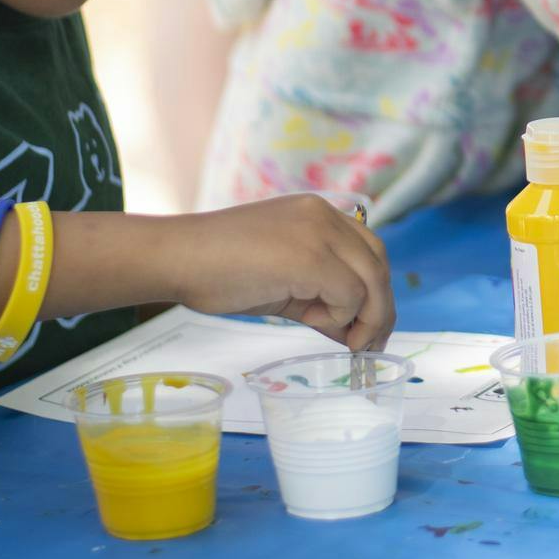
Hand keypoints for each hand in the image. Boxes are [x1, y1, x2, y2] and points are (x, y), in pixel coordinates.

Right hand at [163, 195, 395, 350]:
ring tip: (349, 343)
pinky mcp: (310, 257)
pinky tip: (310, 320)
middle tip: (371, 346)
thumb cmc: (217, 270)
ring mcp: (319, 232)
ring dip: (367, 319)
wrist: (177, 257)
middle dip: (381, 309)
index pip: (368, 249)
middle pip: (377, 263)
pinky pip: (350, 296)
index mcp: (317, 213)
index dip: (374, 289)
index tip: (366, 327)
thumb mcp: (281, 283)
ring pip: (371, 280)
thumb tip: (354, 332)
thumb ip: (319, 298)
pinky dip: (340, 317)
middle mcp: (324, 214)